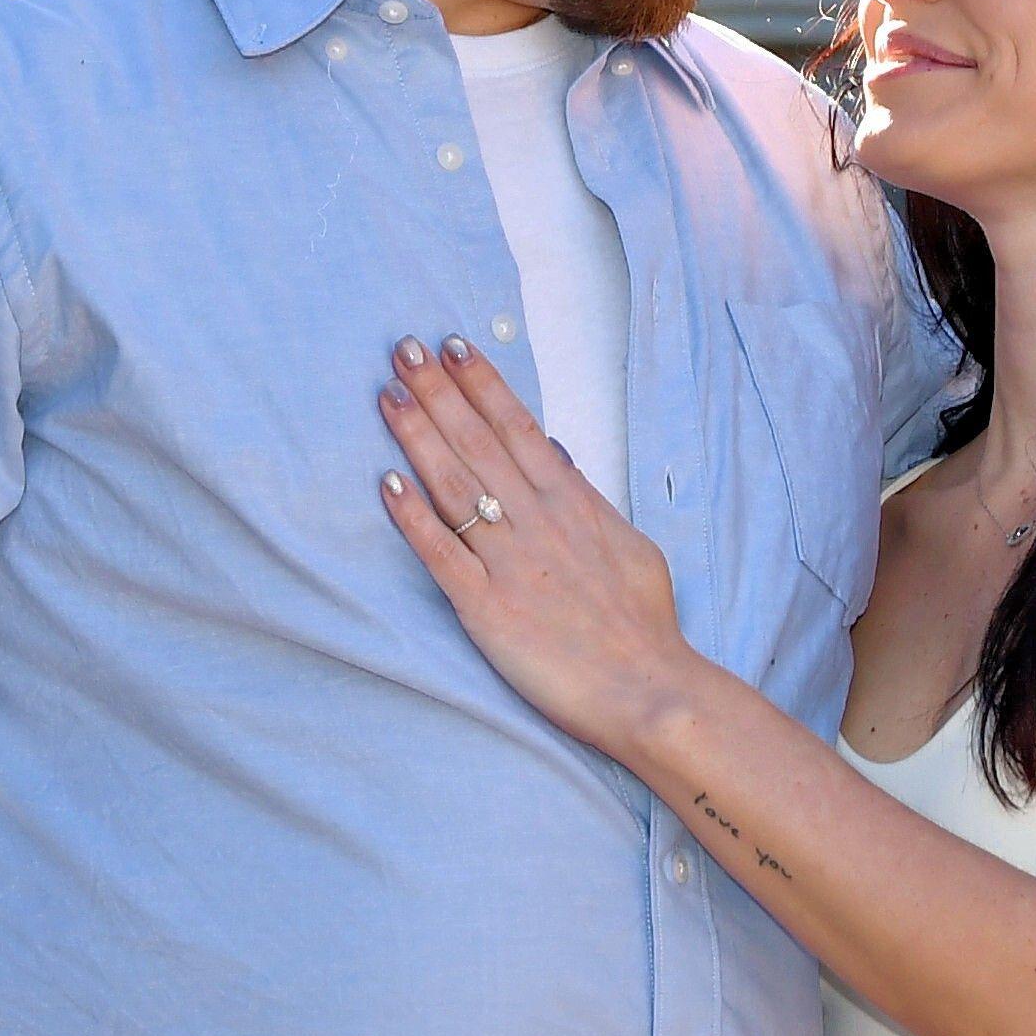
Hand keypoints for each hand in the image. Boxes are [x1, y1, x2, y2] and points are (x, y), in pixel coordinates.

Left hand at [377, 333, 702, 764]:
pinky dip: (412, 517)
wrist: (649, 689)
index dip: (481, 384)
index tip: (452, 346)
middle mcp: (538, 522)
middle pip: (478, 442)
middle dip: (438, 392)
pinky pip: (441, 553)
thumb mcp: (630, 547)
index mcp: (574, 504)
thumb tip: (560, 457)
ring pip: (455, 485)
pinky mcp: (487, 608)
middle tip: (401, 349)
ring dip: (417, 436)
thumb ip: (589, 501)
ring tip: (388, 395)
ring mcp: (510, 562)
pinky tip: (386, 484)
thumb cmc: (643, 626)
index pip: (519, 427)